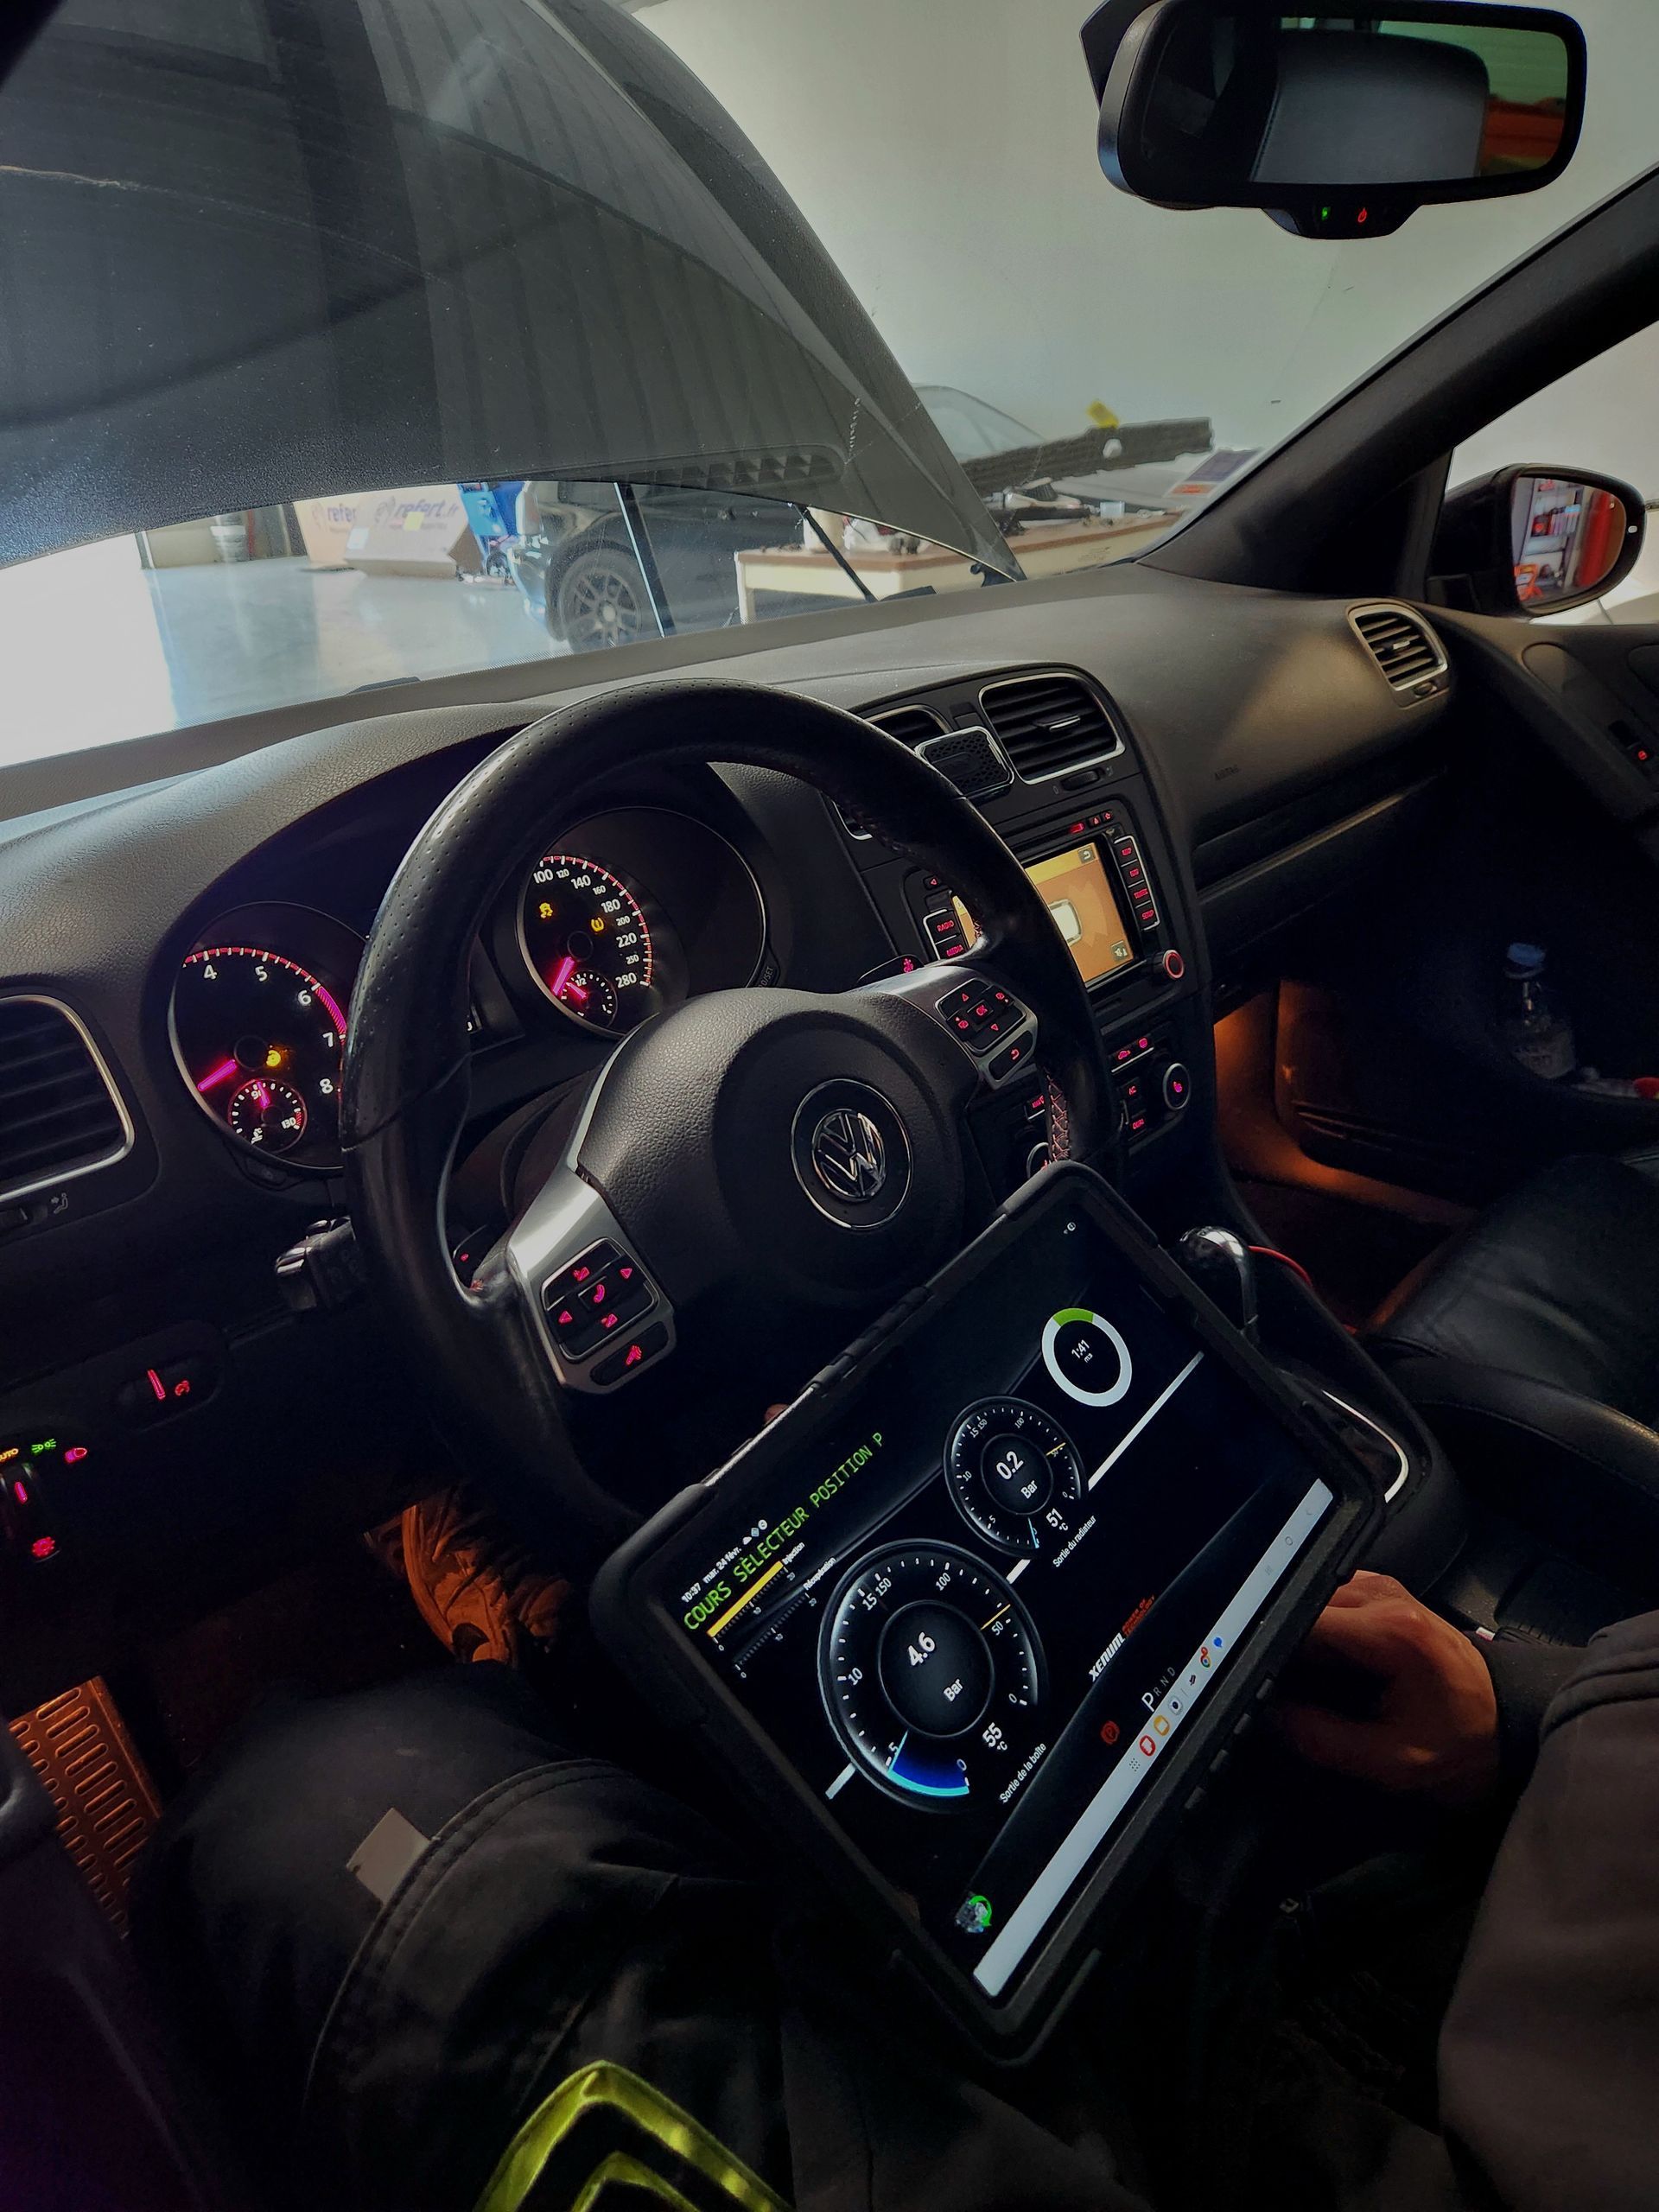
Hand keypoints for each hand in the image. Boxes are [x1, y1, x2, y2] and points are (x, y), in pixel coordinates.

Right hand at [1276, 1572, 1498, 1809]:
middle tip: (1276, 1688)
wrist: (1507, 1721)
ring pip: (1311, 1599)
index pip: (1303, 1620)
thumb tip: (1268, 1715)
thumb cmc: (1460, 1744)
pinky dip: (1316, 1627)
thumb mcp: (1392, 1762)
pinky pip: (1329, 1599)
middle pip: (1302, 1604)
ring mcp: (1382, 1587)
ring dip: (1299, 1635)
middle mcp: (1384, 1594)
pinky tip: (1319, 1661)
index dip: (1270, 1648)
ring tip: (1299, 1678)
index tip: (1256, 1680)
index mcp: (1390, 1630)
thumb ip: (1323, 1740)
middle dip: (1282, 1643)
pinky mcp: (1382, 1591)